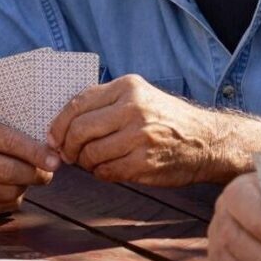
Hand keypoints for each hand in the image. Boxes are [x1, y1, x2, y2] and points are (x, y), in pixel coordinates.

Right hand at [0, 114, 58, 213]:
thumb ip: (14, 133)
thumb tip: (51, 152)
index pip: (9, 142)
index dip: (36, 153)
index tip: (55, 161)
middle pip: (11, 172)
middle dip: (36, 173)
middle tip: (47, 171)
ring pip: (9, 192)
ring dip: (25, 186)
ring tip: (25, 177)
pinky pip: (1, 206)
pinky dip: (13, 198)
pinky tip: (9, 187)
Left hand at [48, 74, 218, 185]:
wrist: (207, 141)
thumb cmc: (166, 119)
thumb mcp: (140, 97)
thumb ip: (105, 104)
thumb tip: (62, 125)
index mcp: (128, 87)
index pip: (78, 104)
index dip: (59, 124)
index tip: (53, 137)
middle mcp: (133, 108)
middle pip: (79, 130)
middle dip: (68, 146)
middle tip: (69, 154)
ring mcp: (140, 137)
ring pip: (90, 154)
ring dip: (85, 163)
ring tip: (93, 162)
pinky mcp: (144, 162)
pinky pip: (106, 172)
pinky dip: (101, 173)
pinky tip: (109, 168)